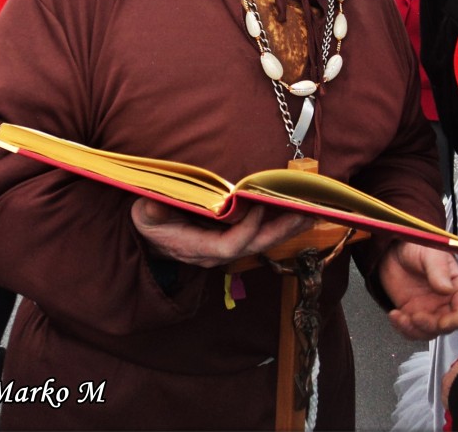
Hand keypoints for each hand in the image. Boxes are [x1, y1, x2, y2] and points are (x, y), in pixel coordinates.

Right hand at [131, 198, 312, 267]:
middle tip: (305, 213)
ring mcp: (227, 247)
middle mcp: (216, 253)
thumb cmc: (151, 222)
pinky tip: (297, 212)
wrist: (152, 237)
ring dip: (287, 227)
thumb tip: (155, 204)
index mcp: (196, 247)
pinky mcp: (233, 239)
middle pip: (255, 246)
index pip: (228, 245)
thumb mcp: (145, 214)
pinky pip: (261, 234)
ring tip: (311, 212)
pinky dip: (279, 223)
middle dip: (281, 230)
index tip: (256, 206)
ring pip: (262, 242)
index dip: (245, 229)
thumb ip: (152, 211)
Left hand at [378, 241, 457, 339]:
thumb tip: (447, 288)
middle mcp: (445, 302)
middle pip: (446, 326)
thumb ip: (438, 270)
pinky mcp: (411, 314)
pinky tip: (394, 315)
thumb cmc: (417, 246)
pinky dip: (402, 329)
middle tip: (415, 317)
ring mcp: (428, 309)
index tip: (441, 322)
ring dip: (414, 330)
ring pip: (428, 333)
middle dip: (430, 327)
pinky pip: (411, 330)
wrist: (393, 249)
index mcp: (456, 286)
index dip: (456, 320)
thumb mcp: (430, 254)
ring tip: (400, 317)